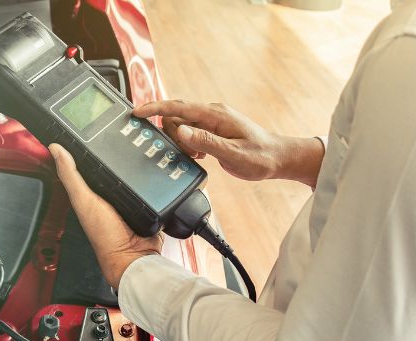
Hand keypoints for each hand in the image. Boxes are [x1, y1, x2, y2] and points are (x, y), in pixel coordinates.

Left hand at [49, 143, 162, 288]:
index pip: (86, 163)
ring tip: (141, 145)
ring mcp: (129, 197)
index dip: (87, 146)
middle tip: (122, 131)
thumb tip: (55, 149)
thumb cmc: (105, 236)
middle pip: (112, 165)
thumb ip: (70, 175)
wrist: (134, 255)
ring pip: (133, 171)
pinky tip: (154, 166)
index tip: (91, 127)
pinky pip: (150, 183)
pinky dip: (153, 176)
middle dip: (118, 150)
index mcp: (90, 192)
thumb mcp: (84, 200)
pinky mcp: (147, 201)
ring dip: (138, 162)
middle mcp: (109, 194)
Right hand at [135, 100, 323, 186]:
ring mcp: (211, 120)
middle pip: (175, 118)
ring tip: (199, 157)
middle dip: (173, 137)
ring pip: (180, 127)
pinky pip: (189, 133)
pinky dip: (188, 145)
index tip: (136, 113)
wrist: (278, 158)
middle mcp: (211, 113)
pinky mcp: (211, 129)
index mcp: (215, 114)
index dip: (154, 109)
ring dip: (182, 143)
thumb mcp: (234, 154)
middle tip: (191, 154)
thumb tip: (181, 132)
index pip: (178, 107)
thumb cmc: (260, 157)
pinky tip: (201, 156)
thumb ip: (206, 142)